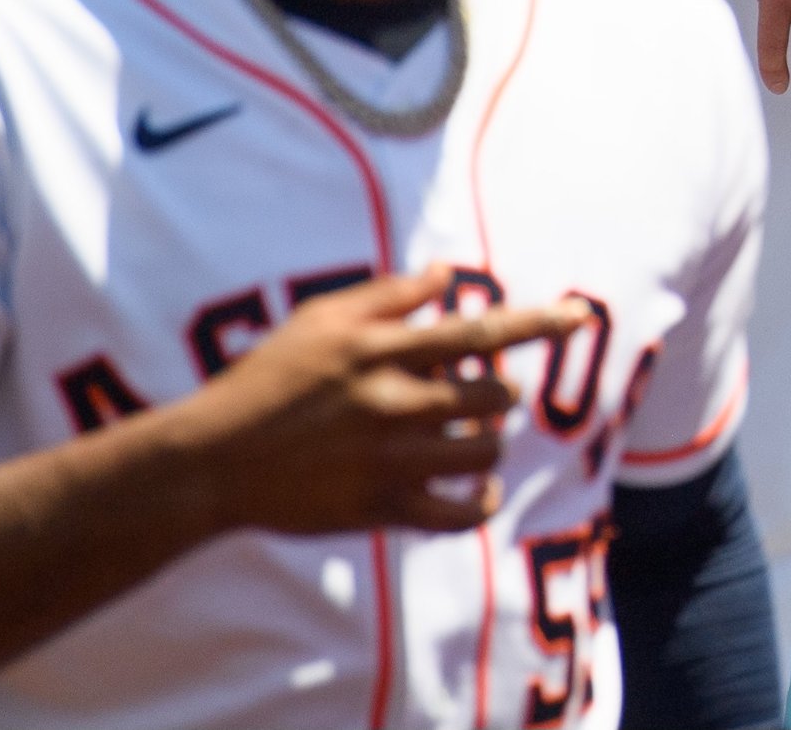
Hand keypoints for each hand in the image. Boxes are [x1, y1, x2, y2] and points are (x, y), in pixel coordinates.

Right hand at [182, 269, 585, 536]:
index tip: (581, 316)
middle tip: (476, 396)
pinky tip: (479, 492)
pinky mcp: (378, 508)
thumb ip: (388, 297)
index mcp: (382, 353)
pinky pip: (457, 514)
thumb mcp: (319, 321)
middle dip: (499, 394)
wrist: (210, 462)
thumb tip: (445, 276)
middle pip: (494, 397)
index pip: (481, 334)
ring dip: (490, 444)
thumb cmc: (265, 381)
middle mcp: (394, 404)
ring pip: (484, 452)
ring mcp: (389, 460)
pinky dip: (480, 504)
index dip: (538, 324)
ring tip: (470, 439)